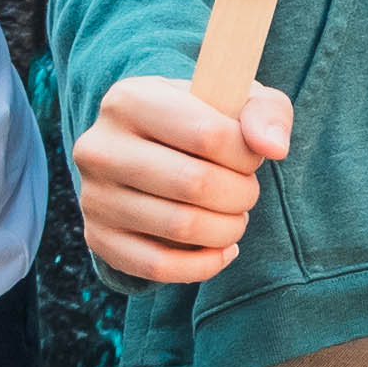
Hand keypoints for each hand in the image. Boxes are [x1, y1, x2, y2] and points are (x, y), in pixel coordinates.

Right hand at [71, 69, 289, 282]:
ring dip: (227, 229)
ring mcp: (93, 196)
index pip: (208, 134)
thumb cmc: (200, 122)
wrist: (146, 151)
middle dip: (241, 194)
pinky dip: (204, 264)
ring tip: (235, 217)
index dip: (246, 154)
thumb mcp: (235, 100)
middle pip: (195, 184)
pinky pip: (158, 266)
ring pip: (181, 227)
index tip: (252, 156)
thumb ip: (265, 112)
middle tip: (246, 191)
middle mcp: (100, 147)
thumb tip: (273, 148)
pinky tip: (222, 249)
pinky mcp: (97, 238)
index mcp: (130, 99)